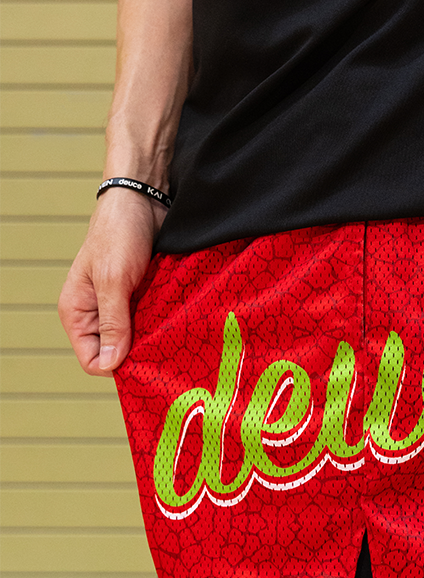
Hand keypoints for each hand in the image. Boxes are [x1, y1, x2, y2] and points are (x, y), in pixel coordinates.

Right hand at [58, 189, 164, 375]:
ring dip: (155, 339)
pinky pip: (153, 321)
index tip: (144, 362)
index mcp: (78, 313)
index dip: (117, 366)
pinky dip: (164, 323)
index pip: (93, 360)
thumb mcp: (114, 280)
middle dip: (139, 354)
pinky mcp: (144, 296)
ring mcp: (123, 306)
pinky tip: (178, 323)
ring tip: (175, 337)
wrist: (144, 199)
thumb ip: (113, 322)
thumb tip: (113, 364)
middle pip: (117, 353)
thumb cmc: (120, 233)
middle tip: (165, 351)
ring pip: (138, 339)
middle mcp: (98, 313)